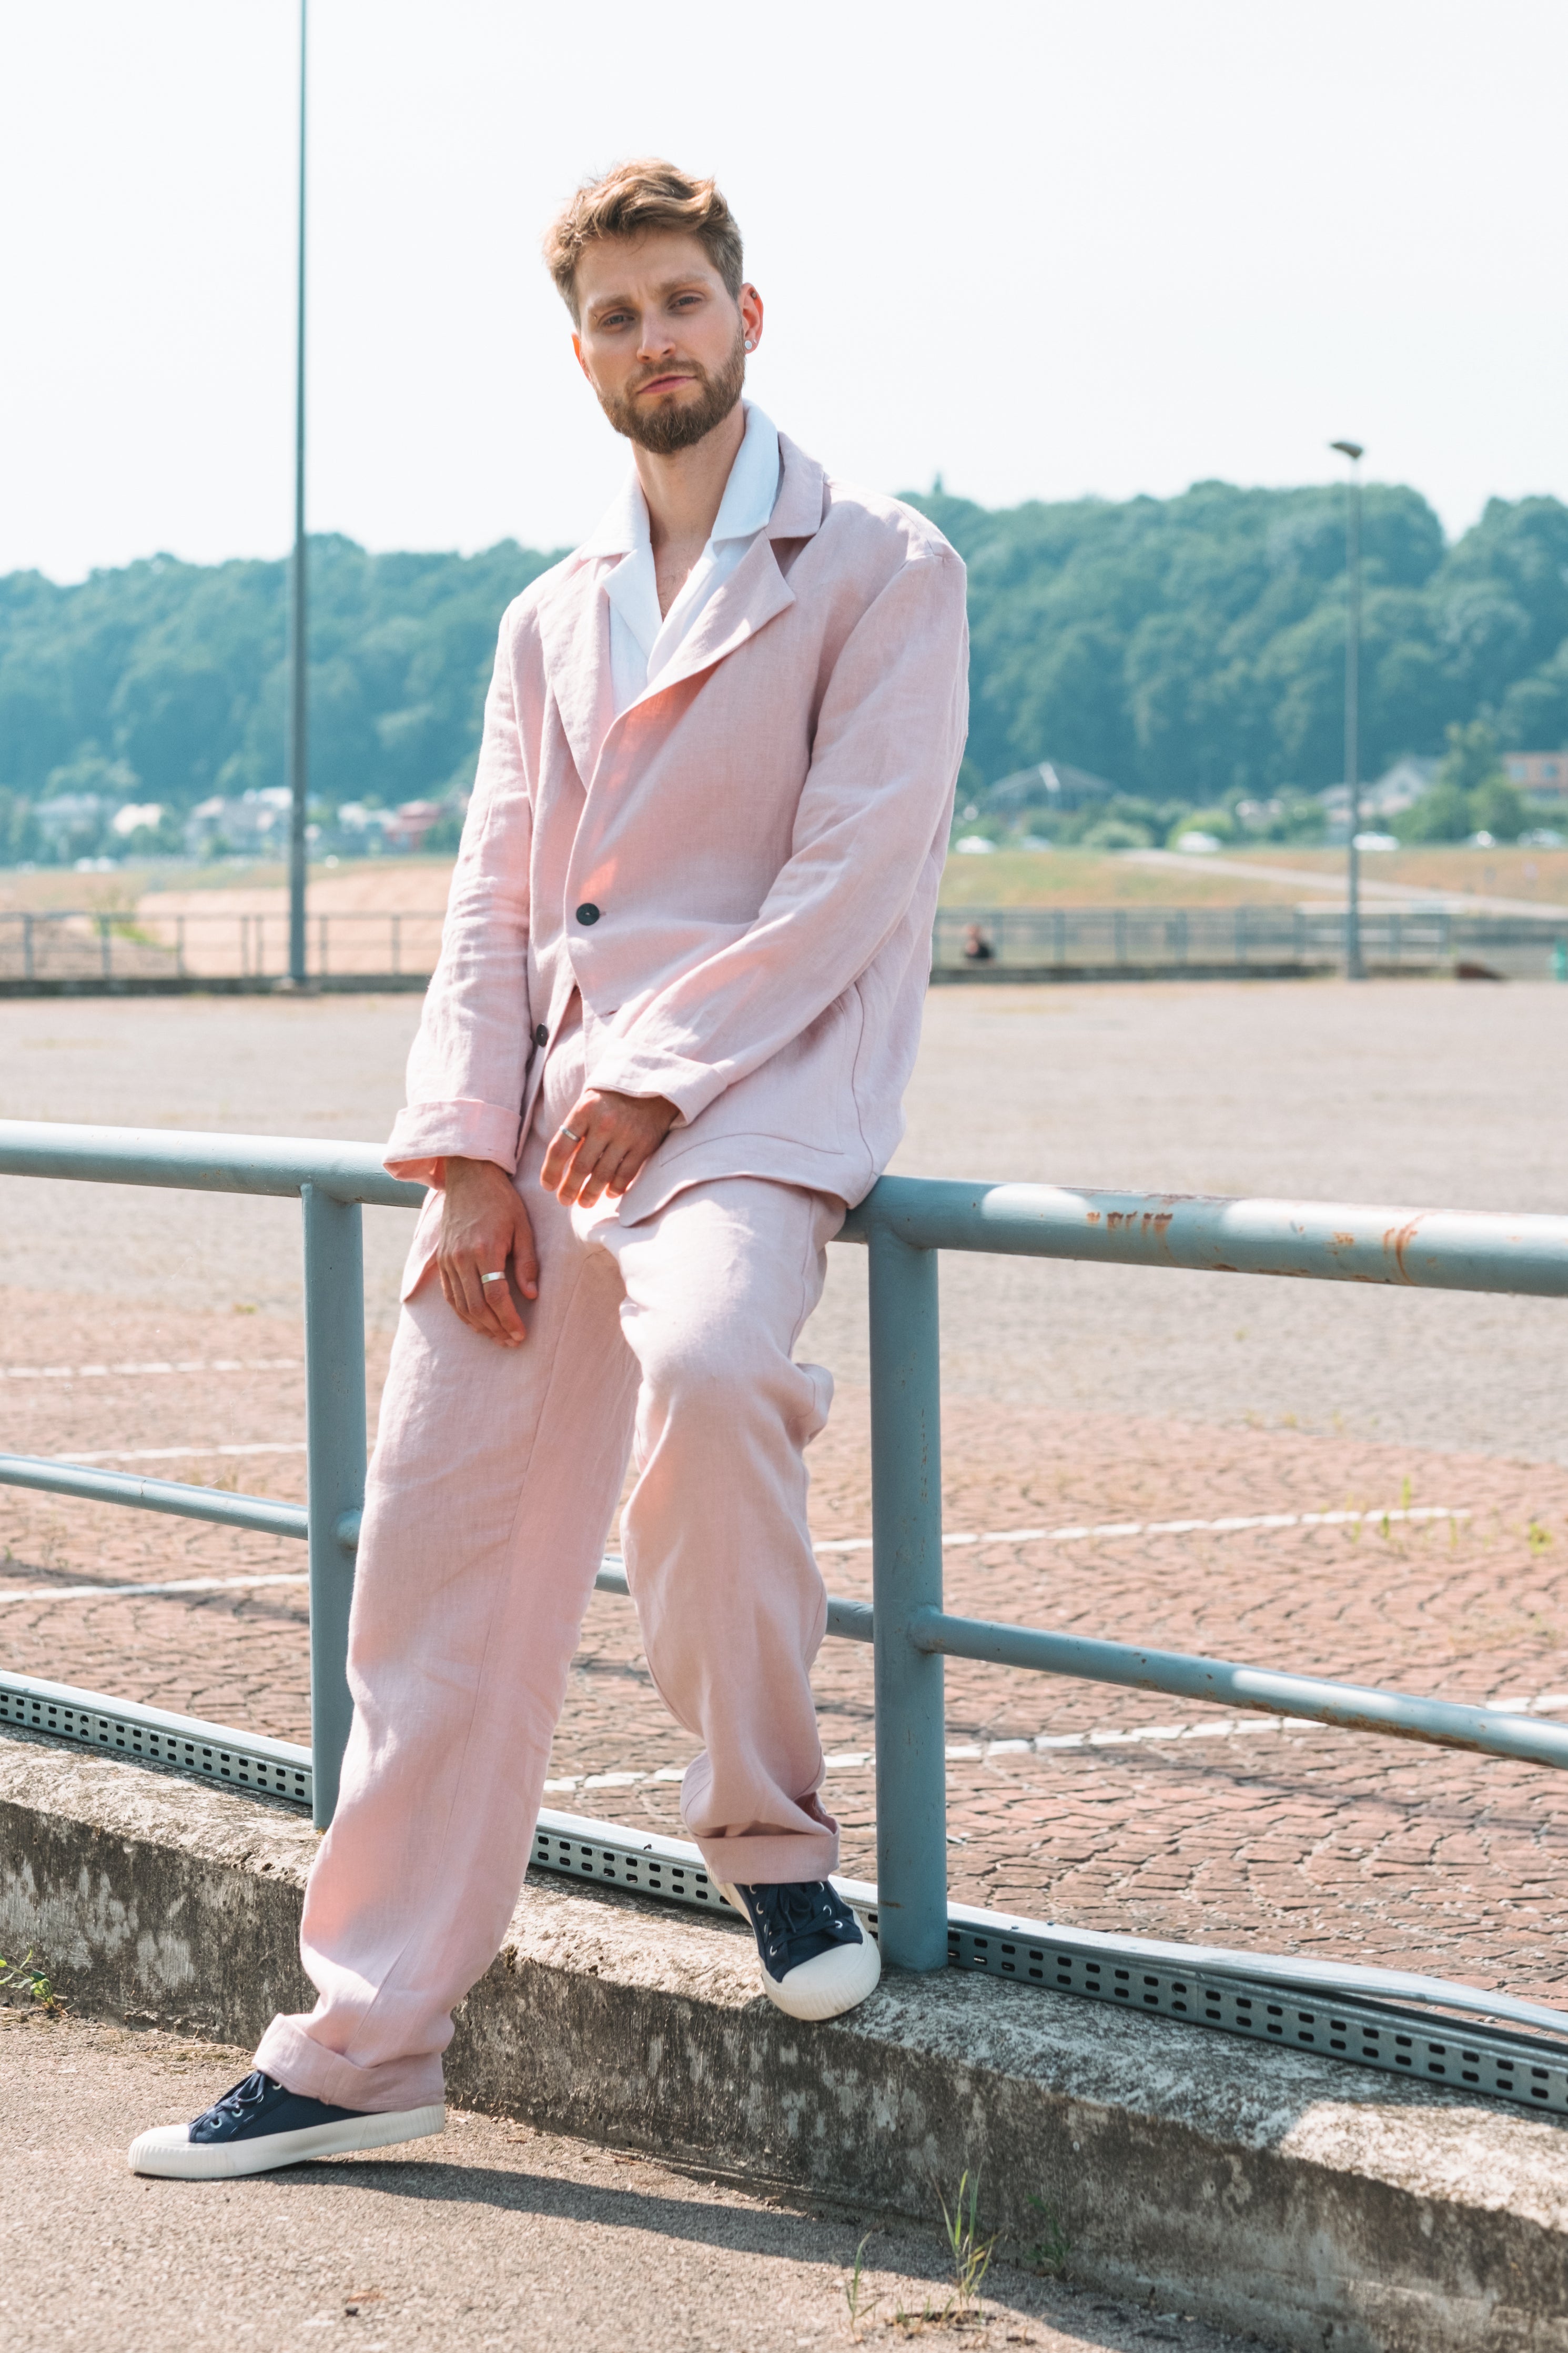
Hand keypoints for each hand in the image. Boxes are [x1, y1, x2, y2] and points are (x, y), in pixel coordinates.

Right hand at [436, 1157, 538, 1345]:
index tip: (521, 1335)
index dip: (508, 1320)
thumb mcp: (523, 1227)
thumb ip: (527, 1262)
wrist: (469, 1177)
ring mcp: (448, 1259)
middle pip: (477, 1306)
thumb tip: (531, 1295)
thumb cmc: (502, 1201)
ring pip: (460, 1305)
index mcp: (485, 1249)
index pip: (496, 1297)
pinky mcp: (441, 1259)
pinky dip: (462, 1313)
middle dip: (495, 1329)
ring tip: (496, 1337)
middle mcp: (462, 1258)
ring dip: (479, 1326)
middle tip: (511, 1342)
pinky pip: (449, 1295)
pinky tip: (476, 1322)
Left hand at [540, 1088, 677, 1207]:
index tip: (548, 1186)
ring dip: (590, 1194)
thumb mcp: (589, 1102)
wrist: (652, 1082)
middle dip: (569, 1189)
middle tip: (564, 1201)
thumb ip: (576, 1128)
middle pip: (580, 1166)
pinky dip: (616, 1188)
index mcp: (584, 1111)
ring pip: (603, 1175)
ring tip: (584, 1203)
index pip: (560, 1148)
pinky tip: (609, 1194)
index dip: (551, 1171)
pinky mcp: (644, 1144)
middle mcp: (604, 1123)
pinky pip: (626, 1174)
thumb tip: (561, 1164)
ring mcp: (625, 1135)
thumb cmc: (612, 1096)